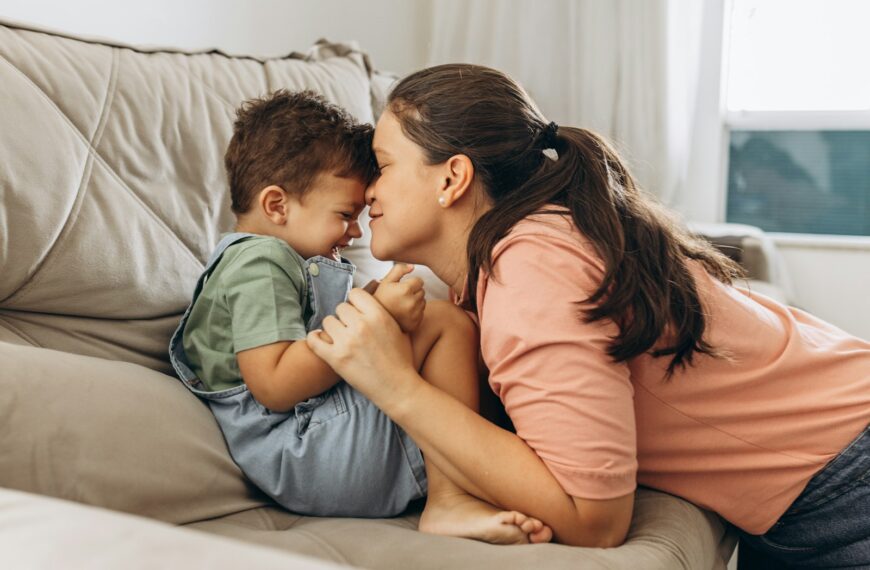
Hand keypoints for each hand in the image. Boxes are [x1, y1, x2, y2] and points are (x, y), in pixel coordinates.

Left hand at [306, 288, 420, 410]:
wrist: (397, 387)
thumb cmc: (401, 359)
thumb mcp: (399, 329)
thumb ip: (383, 313)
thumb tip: (373, 298)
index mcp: (378, 315)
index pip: (355, 293)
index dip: (355, 302)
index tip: (357, 311)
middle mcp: (361, 325)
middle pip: (341, 307)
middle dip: (345, 317)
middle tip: (349, 327)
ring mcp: (347, 342)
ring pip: (328, 321)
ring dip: (333, 328)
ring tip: (339, 337)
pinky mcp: (335, 358)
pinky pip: (314, 341)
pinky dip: (314, 339)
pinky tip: (319, 340)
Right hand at [372, 263, 424, 332]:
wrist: (374, 319)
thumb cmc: (380, 298)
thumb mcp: (386, 281)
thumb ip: (399, 270)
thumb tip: (412, 267)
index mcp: (405, 289)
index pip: (420, 281)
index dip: (411, 283)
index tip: (402, 288)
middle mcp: (412, 302)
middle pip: (422, 291)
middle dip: (414, 292)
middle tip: (401, 297)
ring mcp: (415, 314)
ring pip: (423, 302)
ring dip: (415, 301)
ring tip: (402, 304)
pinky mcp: (416, 323)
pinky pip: (421, 313)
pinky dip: (415, 312)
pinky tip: (404, 313)